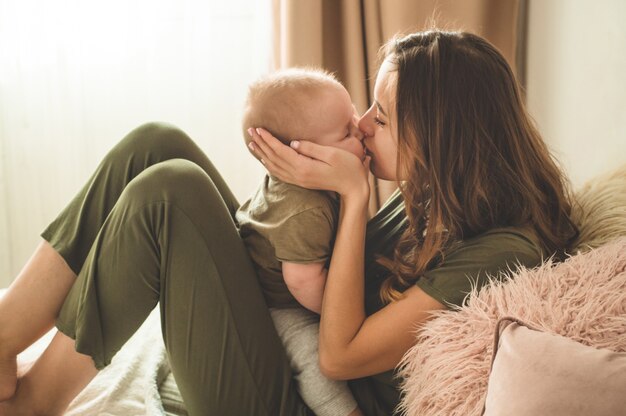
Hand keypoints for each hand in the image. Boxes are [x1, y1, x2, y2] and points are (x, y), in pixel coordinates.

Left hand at [248, 128, 370, 199]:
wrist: (354, 188)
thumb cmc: (348, 167)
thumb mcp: (332, 154)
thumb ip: (311, 148)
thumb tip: (293, 143)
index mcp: (304, 167)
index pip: (280, 150)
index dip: (268, 139)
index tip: (258, 128)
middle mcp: (298, 175)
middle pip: (274, 158)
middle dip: (261, 143)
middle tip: (250, 130)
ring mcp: (299, 180)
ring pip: (274, 167)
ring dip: (262, 154)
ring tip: (252, 143)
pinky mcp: (302, 182)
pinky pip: (280, 174)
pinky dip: (270, 165)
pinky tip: (265, 160)